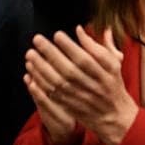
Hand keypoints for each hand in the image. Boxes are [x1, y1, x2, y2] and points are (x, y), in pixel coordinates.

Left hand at [26, 28, 138, 144]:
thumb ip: (97, 47)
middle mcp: (92, 85)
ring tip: (30, 54)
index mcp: (105, 73)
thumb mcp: (113, 64)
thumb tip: (79, 29)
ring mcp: (79, 96)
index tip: (57, 34)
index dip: (70, 47)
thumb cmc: (112, 83)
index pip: (85, 59)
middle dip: (51, 54)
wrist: (114, 115)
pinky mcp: (69, 104)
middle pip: (69, 69)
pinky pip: (52, 93)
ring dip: (41, 67)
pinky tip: (31, 69)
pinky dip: (40, 81)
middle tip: (37, 39)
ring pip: (58, 82)